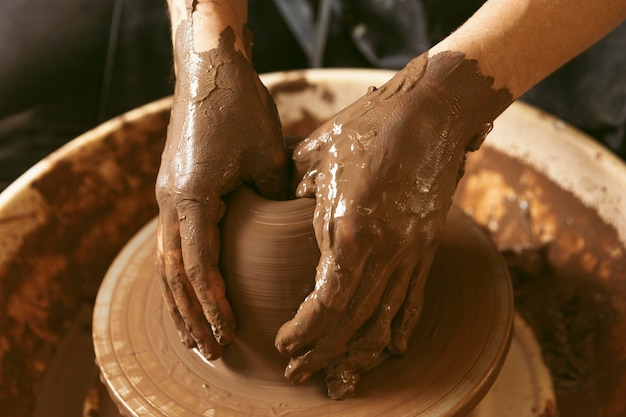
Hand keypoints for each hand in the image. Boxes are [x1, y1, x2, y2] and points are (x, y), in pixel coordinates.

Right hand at [156, 23, 287, 359]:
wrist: (209, 71)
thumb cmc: (241, 109)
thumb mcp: (267, 157)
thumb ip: (273, 201)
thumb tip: (286, 232)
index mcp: (191, 198)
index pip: (199, 266)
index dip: (213, 304)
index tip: (230, 333)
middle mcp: (170, 203)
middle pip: (174, 275)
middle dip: (193, 315)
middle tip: (211, 351)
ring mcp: (167, 197)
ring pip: (166, 264)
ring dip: (180, 302)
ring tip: (194, 336)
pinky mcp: (173, 190)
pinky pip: (172, 243)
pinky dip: (179, 276)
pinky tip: (189, 291)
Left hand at [275, 52, 511, 398]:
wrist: (431, 111)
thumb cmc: (367, 126)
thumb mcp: (316, 155)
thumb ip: (297, 190)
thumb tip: (285, 204)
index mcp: (351, 228)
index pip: (328, 303)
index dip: (304, 332)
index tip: (283, 343)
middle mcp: (385, 250)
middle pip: (354, 323)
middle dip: (323, 356)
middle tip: (298, 375)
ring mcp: (411, 252)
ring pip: (386, 322)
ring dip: (359, 356)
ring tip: (338, 379)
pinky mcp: (426, 247)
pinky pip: (413, 301)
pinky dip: (398, 332)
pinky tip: (386, 352)